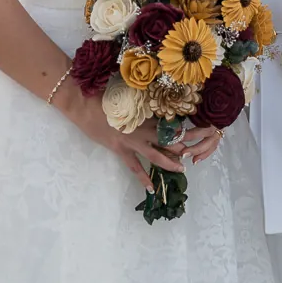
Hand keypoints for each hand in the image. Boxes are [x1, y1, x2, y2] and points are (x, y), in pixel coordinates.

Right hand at [54, 82, 188, 184]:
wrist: (83, 104)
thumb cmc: (102, 95)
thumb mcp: (125, 94)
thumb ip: (140, 98)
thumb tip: (152, 94)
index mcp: (145, 114)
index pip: (170, 122)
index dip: (185, 128)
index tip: (198, 130)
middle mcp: (142, 129)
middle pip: (168, 139)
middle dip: (185, 146)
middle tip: (198, 151)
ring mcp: (131, 141)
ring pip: (155, 155)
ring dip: (170, 163)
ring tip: (182, 170)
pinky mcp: (120, 150)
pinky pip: (134, 167)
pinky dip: (143, 178)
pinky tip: (151, 188)